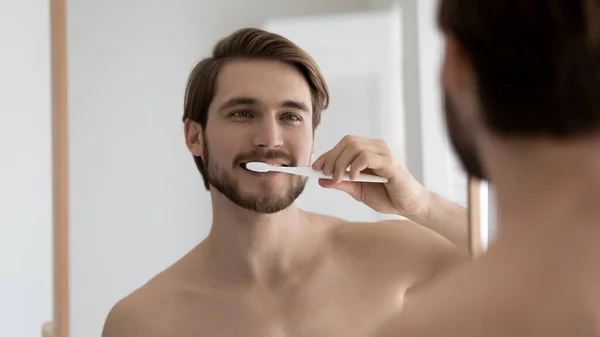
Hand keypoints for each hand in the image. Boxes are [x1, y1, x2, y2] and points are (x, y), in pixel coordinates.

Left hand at [312, 135, 429, 216]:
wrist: (409, 206)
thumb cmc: (387, 196)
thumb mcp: (358, 190)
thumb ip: (341, 183)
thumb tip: (320, 180)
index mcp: (369, 150)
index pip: (344, 145)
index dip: (327, 155)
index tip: (315, 168)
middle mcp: (377, 147)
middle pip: (347, 142)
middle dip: (332, 158)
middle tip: (326, 174)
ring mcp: (384, 153)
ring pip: (355, 147)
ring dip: (341, 164)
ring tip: (338, 179)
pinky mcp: (391, 163)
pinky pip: (367, 157)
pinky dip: (355, 167)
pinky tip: (354, 178)